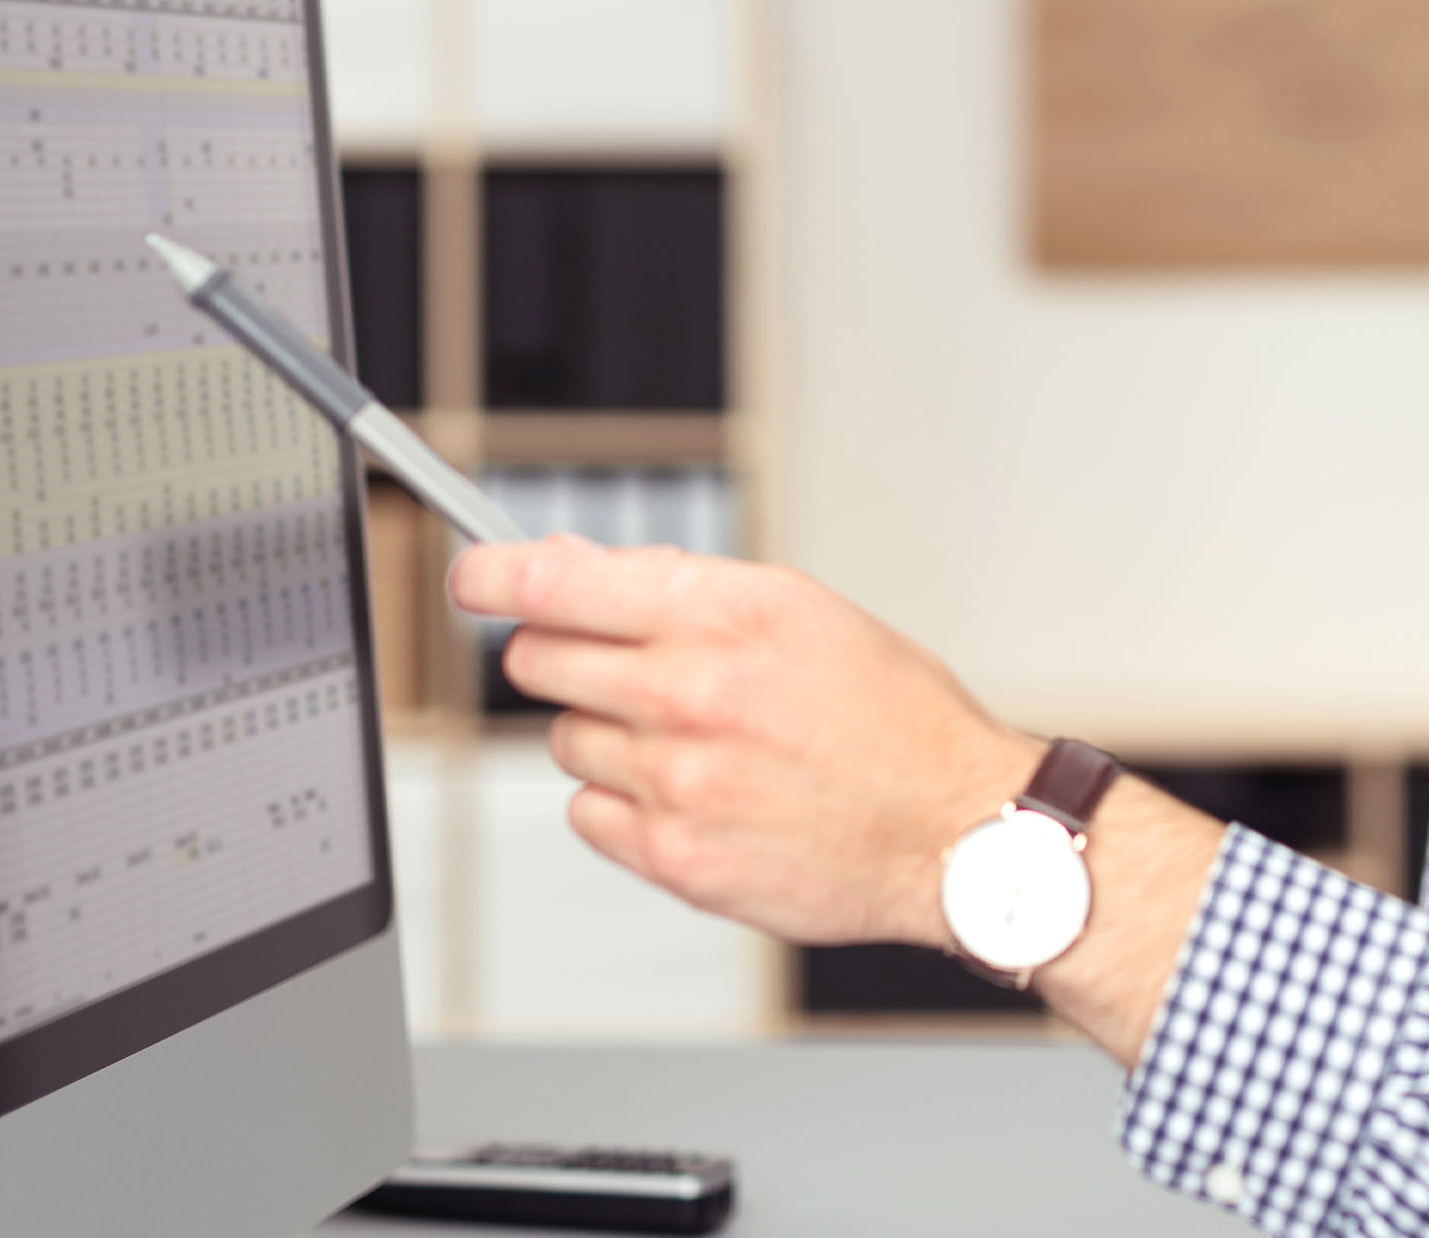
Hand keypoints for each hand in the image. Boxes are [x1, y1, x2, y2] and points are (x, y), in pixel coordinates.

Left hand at [447, 537, 1042, 947]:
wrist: (954, 833)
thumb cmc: (892, 718)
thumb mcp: (802, 611)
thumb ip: (680, 587)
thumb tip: (572, 568)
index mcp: (728, 614)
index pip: (556, 584)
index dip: (494, 575)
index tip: (474, 577)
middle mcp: (693, 693)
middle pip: (538, 660)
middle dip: (561, 653)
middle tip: (615, 663)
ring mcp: (679, 781)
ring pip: (565, 741)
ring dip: (607, 733)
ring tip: (694, 741)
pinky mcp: (675, 859)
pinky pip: (589, 813)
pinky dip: (623, 801)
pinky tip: (693, 793)